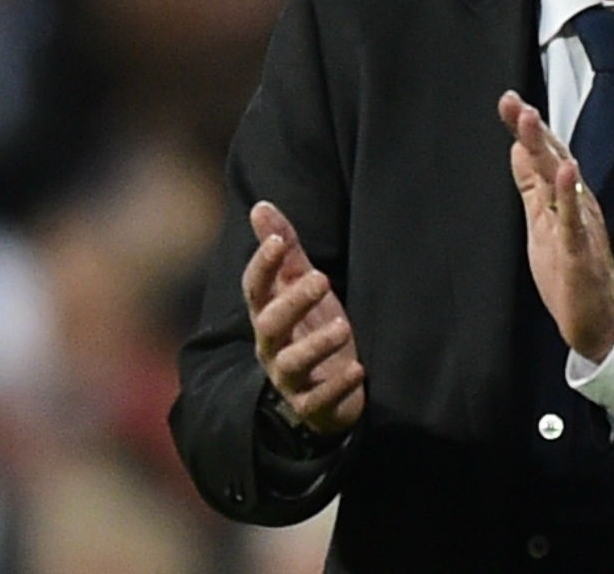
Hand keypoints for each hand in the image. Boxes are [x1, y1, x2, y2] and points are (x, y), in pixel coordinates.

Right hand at [242, 200, 364, 434]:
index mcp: (267, 315)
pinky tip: (358, 370)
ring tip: (343, 327)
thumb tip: (261, 206)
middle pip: (270, 324)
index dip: (263, 265)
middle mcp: (272, 347)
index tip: (279, 241)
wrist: (326, 392)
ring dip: (316, 344)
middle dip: (293, 301)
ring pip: (292, 363)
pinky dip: (337, 387)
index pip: (255, 288)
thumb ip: (285, 250)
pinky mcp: (313, 406)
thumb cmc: (311, 329)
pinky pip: (319, 401)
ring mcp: (290, 379)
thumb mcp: (301, 287)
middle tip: (322, 278)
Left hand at [497, 90, 613, 360]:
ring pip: (563, 181)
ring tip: (531, 122)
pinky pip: (575, 220)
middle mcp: (576, 204)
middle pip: (553, 159)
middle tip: (515, 103)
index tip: (508, 100)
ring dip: (547, 150)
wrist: (598, 318)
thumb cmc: (570, 269)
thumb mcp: (541, 220)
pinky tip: (566, 173)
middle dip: (533, 130)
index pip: (544, 154)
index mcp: (564, 197)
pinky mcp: (580, 251)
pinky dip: (570, 195)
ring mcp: (580, 225)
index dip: (526, 128)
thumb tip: (516, 148)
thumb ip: (531, 184)